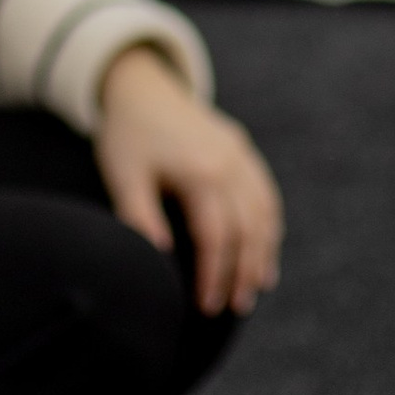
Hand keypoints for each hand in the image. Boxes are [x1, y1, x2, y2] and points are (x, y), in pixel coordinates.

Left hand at [95, 43, 282, 316]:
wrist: (142, 85)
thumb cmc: (127, 136)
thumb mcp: (124, 176)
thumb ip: (139, 217)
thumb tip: (160, 259)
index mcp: (202, 173)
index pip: (217, 237)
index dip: (215, 276)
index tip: (206, 306)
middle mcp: (230, 163)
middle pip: (248, 230)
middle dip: (244, 273)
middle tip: (237, 308)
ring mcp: (241, 155)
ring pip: (264, 212)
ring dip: (264, 253)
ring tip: (257, 288)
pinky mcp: (242, 149)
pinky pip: (265, 193)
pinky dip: (269, 225)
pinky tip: (266, 249)